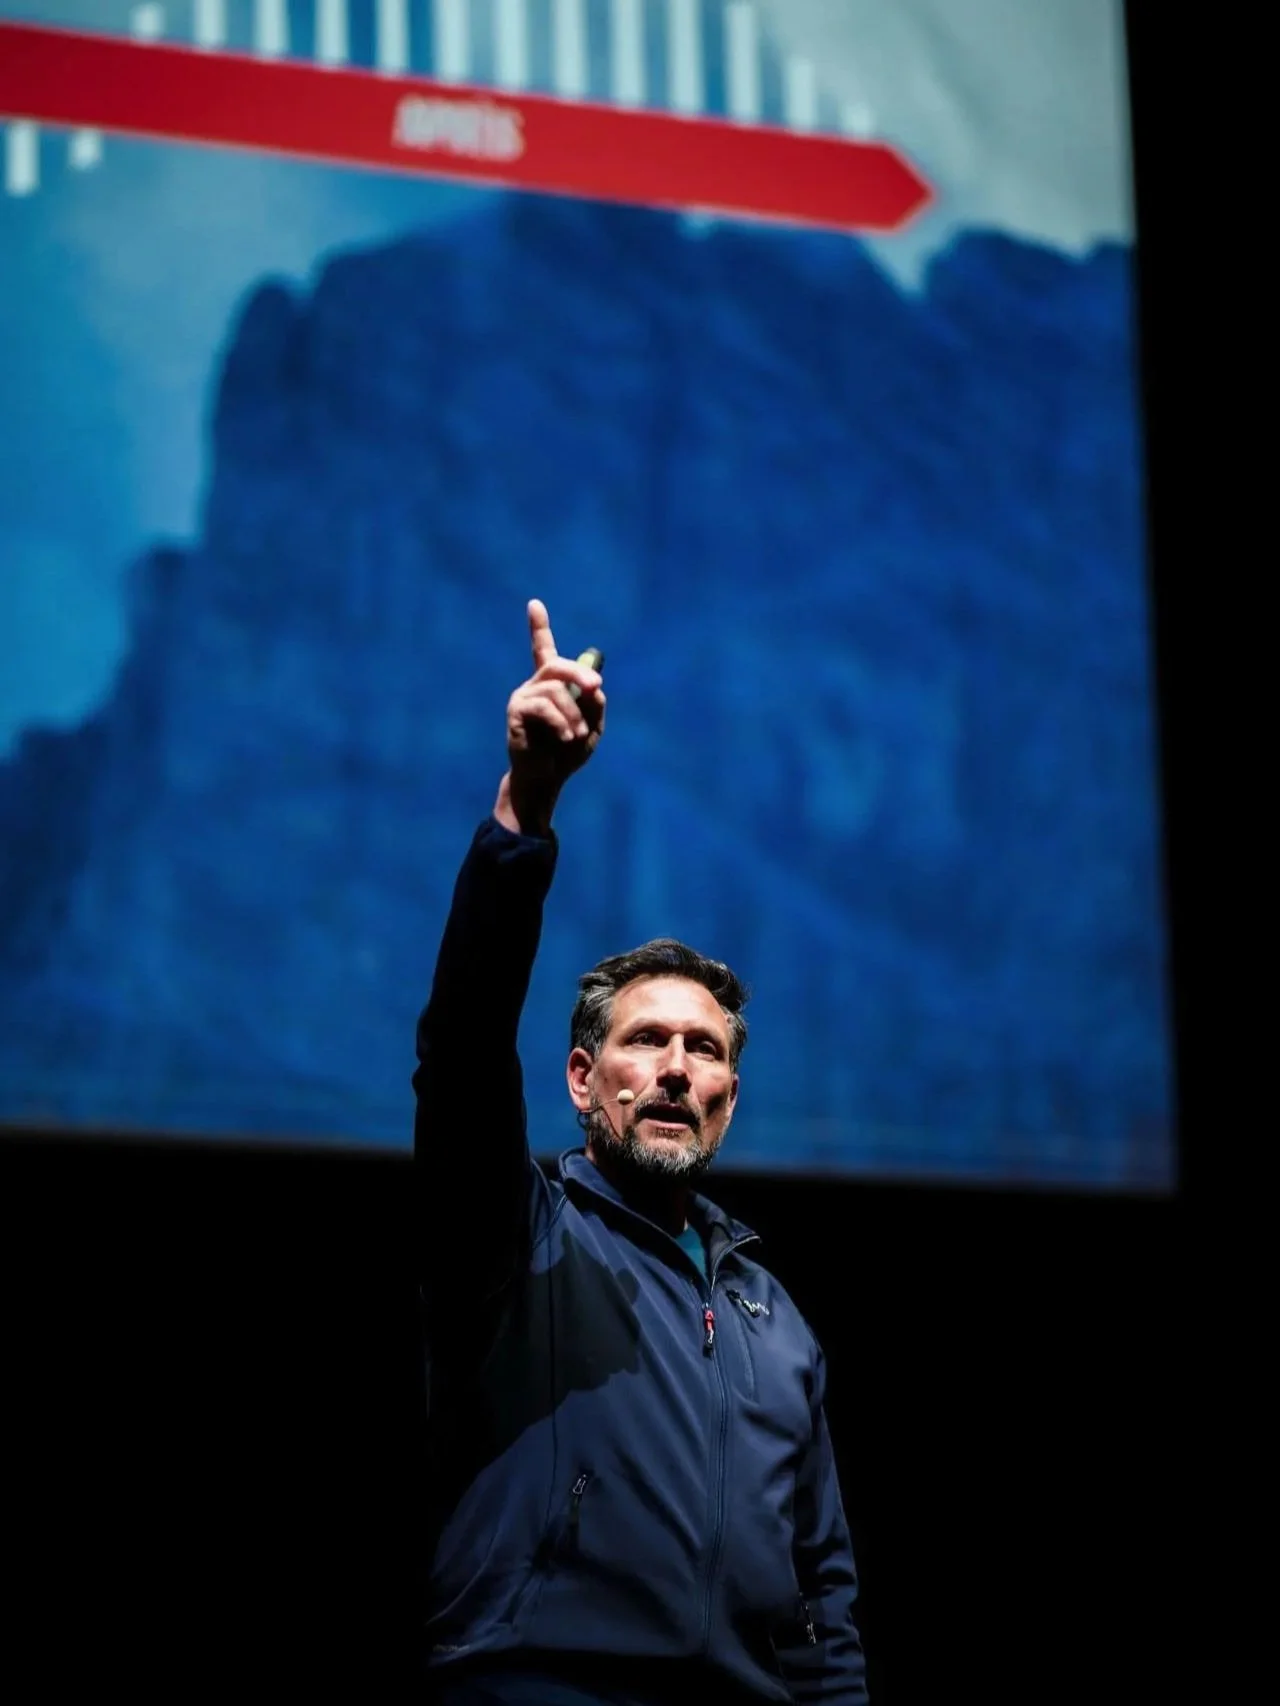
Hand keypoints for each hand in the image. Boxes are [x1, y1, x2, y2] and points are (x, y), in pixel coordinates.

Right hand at [495, 600, 605, 833]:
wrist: (546, 778)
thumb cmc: (567, 754)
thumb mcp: (592, 728)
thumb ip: (595, 706)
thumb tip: (593, 689)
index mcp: (552, 684)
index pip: (543, 649)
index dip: (538, 626)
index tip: (534, 603)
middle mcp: (534, 685)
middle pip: (556, 664)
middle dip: (580, 674)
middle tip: (596, 689)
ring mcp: (523, 697)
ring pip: (555, 690)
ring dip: (573, 714)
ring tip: (576, 735)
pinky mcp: (516, 712)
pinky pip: (544, 707)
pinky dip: (561, 722)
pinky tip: (567, 736)